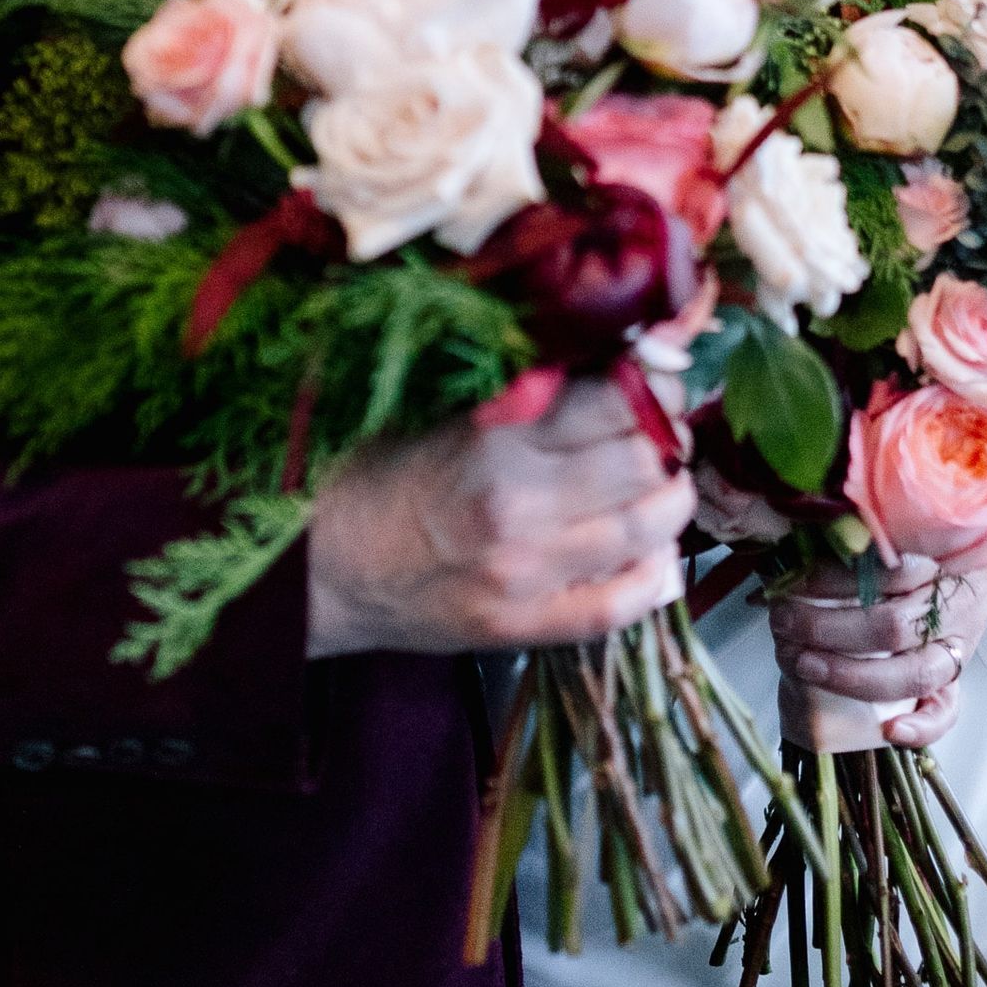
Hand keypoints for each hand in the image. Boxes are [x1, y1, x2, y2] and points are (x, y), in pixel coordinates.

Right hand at [306, 379, 695, 658]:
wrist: (317, 568)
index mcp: (493, 439)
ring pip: (649, 527)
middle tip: (659, 428)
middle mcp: (519, 507)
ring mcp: (527, 575)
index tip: (655, 376)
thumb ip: (521, 391)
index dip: (653, 382)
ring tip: (658, 482)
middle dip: (667, 436)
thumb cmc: (373, 474)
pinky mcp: (525, 627)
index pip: (615, 399)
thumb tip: (614, 358)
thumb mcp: (438, 410)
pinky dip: (654, 571)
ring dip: (669, 497)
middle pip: (645, 461)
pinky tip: (647, 549)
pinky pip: (623, 603)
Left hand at [768, 558, 986, 747]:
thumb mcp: (893, 542)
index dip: (831, 579)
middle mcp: (948, 609)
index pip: (884, 571)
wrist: (979, 571)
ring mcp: (955, 648)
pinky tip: (889, 732)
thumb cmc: (921, 557)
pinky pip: (946, 712)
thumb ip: (845, 552)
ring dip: (852, 677)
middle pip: (891, 627)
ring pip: (914, 674)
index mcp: (933, 565)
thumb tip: (776, 571)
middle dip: (828, 631)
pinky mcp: (955, 682)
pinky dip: (921, 728)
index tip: (789, 583)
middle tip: (783, 623)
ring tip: (803, 665)